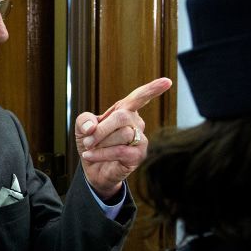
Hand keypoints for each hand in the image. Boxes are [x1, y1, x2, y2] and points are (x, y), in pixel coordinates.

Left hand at [75, 77, 171, 200]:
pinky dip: (102, 154)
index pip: (140, 97)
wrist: (93, 169)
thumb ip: (84, 120)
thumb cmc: (92, 144)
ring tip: (90, 148)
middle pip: (123, 117)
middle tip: (87, 140)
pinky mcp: (139, 156)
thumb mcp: (82, 128)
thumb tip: (92, 127)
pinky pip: (121, 151)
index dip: (153, 89)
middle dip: (102, 129)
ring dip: (101, 143)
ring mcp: (140, 140)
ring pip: (123, 135)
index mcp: (125, 111)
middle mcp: (136, 123)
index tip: (167, 82)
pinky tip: (90, 156)